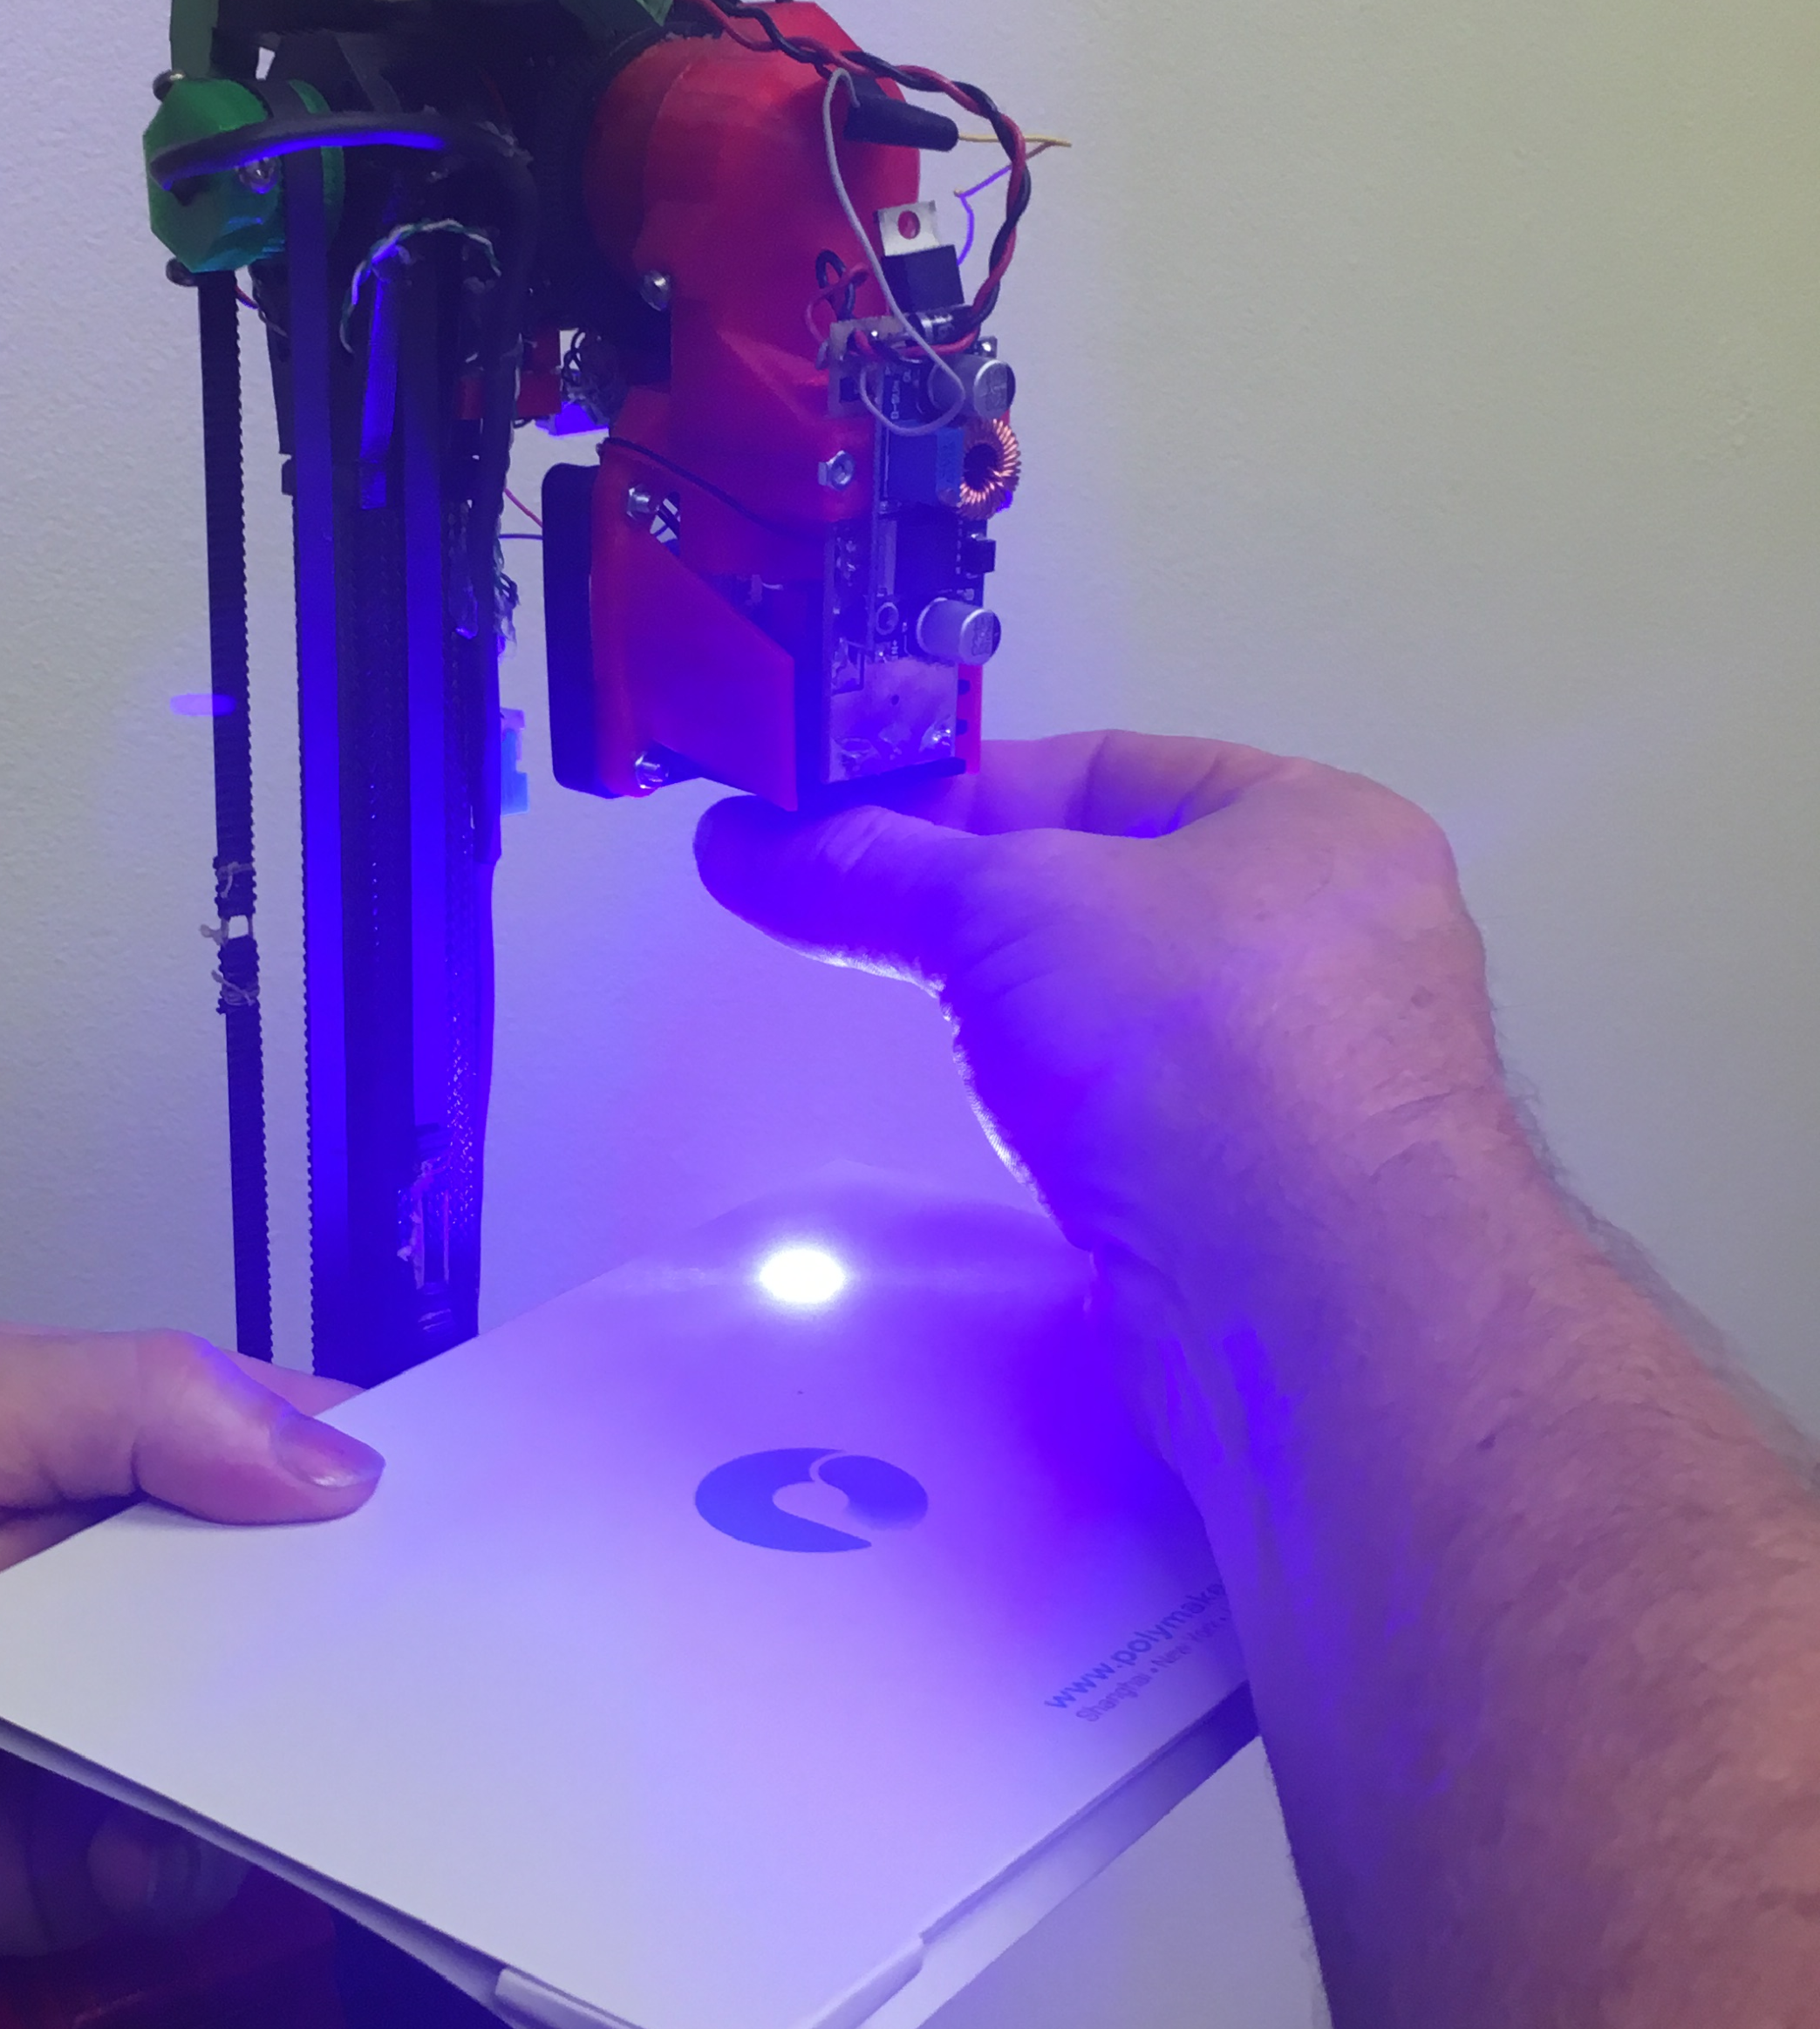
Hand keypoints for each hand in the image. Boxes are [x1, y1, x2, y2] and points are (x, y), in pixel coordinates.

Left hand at [0, 1326, 380, 2023]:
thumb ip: (134, 1406)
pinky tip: (156, 1836)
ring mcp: (121, 1728)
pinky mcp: (77, 1858)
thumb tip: (337, 1463)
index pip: (306, 1451)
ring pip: (270, 1743)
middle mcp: (153, 1593)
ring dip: (300, 1753)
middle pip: (313, 1609)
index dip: (391, 1473)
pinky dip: (188, 1855)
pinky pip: (183, 1862)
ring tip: (310, 1751)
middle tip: (444, 1652)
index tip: (477, 1507)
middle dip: (374, 1630)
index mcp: (136, 1457)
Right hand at [695, 731, 1525, 1294]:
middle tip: (873, 934)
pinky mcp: (1284, 1198)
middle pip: (1113, 892)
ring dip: (1031, 1025)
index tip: (849, 836)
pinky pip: (1150, 1119)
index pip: (1102, 769)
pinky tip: (1026, 1139)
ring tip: (960, 1049)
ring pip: (1129, 1014)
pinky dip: (1076, 1118)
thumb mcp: (1002, 908)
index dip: (964, 792)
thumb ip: (872, 868)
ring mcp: (1325, 1077)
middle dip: (989, 916)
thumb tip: (734, 840)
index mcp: (1318, 824)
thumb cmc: (1185, 1039)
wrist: (1315, 1309)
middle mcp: (1343, 938)